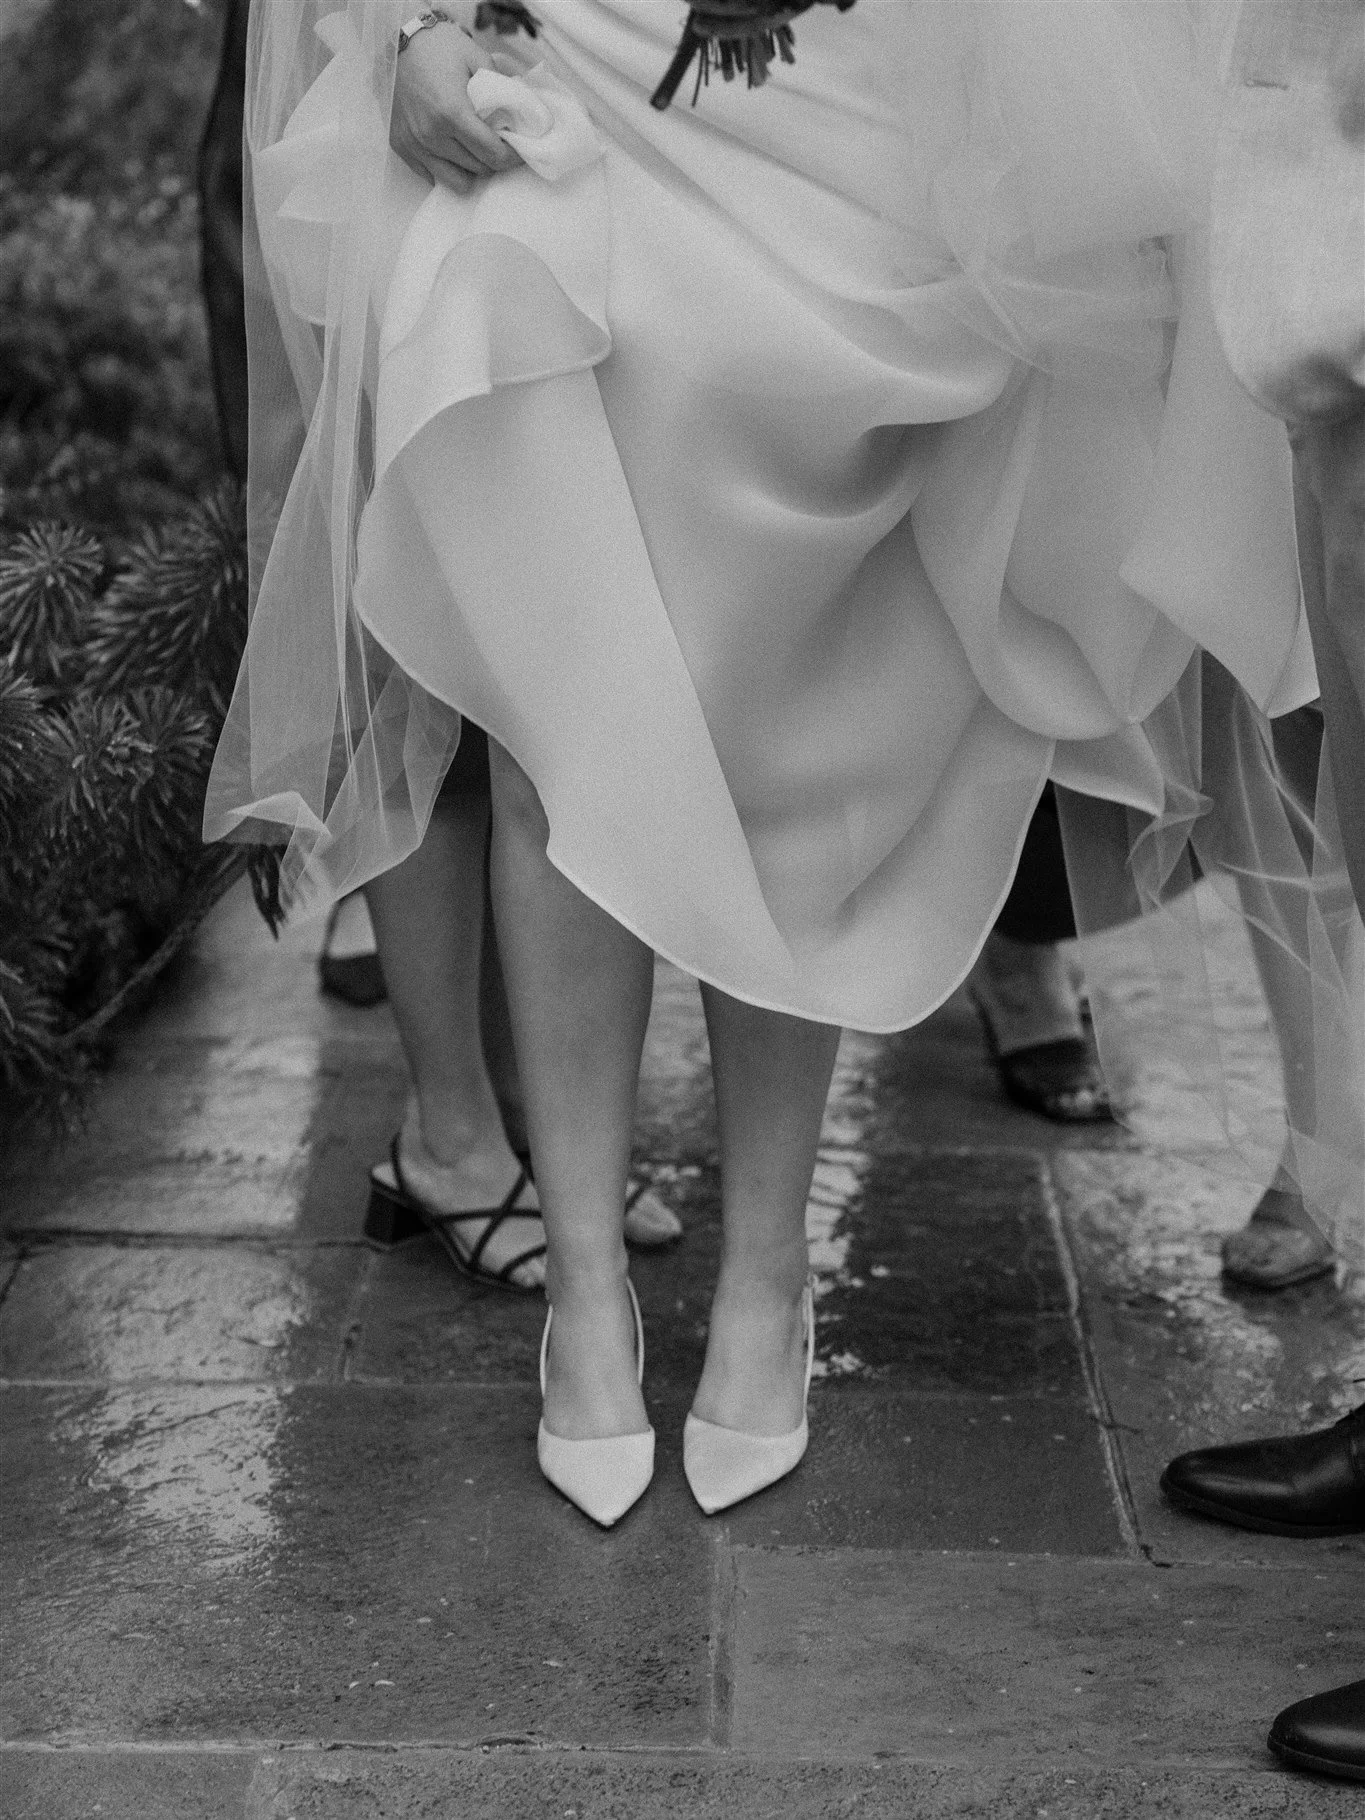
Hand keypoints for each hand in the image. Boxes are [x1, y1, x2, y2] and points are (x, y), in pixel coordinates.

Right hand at [391, 23, 522, 191]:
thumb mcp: (477, 59)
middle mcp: (432, 134)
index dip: (512, 157)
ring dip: (472, 170)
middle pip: (478, 169)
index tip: (519, 151)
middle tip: (499, 146)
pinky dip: (448, 168)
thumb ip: (501, 89)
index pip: (493, 155)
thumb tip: (524, 115)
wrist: (398, 41)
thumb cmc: (439, 47)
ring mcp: (415, 144)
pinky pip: (432, 176)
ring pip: (456, 181)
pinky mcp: (402, 147)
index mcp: (453, 113)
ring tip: (476, 151)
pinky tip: (453, 150)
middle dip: (494, 161)